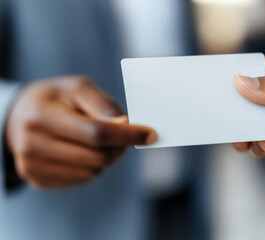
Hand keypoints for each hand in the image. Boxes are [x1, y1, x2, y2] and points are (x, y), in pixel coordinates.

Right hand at [5, 76, 156, 188]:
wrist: (19, 116)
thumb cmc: (55, 98)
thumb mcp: (78, 88)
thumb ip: (104, 105)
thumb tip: (127, 125)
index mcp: (42, 118)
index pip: (96, 133)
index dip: (128, 135)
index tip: (151, 135)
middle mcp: (32, 146)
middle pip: (97, 156)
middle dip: (120, 147)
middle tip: (125, 136)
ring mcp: (32, 167)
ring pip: (93, 172)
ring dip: (106, 157)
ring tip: (97, 140)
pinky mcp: (37, 180)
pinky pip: (82, 180)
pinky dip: (92, 166)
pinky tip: (82, 151)